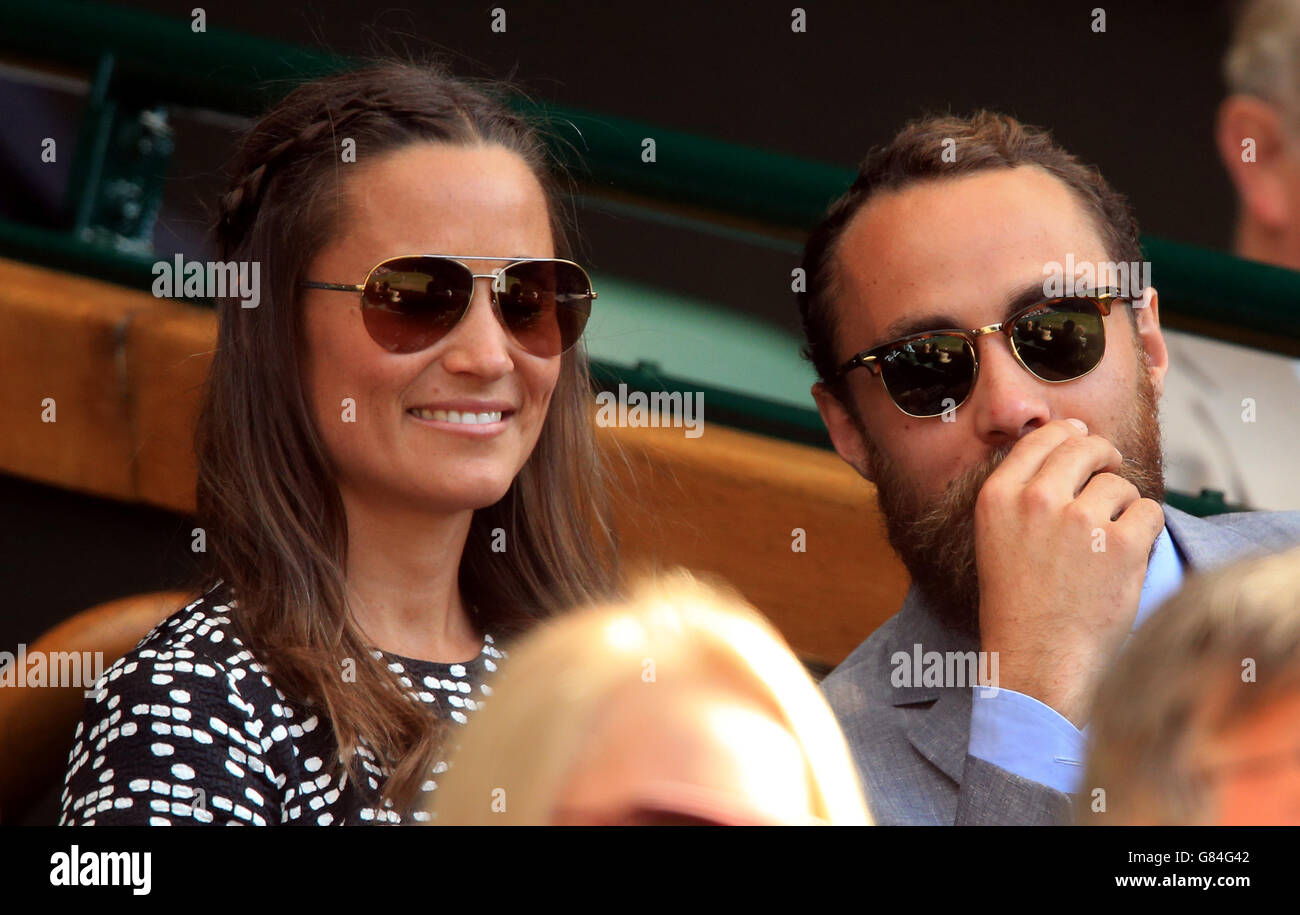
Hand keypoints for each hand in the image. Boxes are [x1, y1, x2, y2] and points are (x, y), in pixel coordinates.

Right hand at [974, 417, 1163, 726]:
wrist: (1037, 659)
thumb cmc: (1019, 604)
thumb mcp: (997, 536)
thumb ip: (1023, 490)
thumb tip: (1071, 439)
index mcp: (998, 497)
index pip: (1041, 439)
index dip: (1068, 435)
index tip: (1083, 441)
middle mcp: (1035, 500)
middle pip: (1084, 448)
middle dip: (1104, 456)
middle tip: (1111, 470)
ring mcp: (1080, 521)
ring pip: (1119, 484)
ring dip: (1122, 506)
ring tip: (1107, 542)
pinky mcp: (1122, 544)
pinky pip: (1149, 511)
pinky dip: (1145, 531)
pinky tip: (1126, 556)